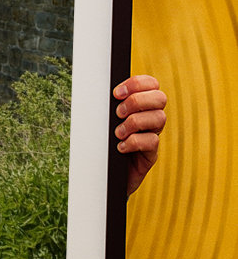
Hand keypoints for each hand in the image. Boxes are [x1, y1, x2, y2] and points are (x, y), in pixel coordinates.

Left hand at [113, 74, 166, 195]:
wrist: (104, 175)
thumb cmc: (103, 143)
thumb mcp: (105, 121)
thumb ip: (108, 105)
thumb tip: (97, 89)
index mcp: (141, 105)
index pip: (152, 84)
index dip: (137, 83)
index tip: (116, 93)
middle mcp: (151, 118)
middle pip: (160, 98)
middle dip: (137, 101)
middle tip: (118, 113)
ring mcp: (153, 135)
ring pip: (159, 118)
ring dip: (134, 122)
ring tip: (118, 133)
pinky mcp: (151, 154)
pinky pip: (152, 141)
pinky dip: (134, 142)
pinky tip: (120, 147)